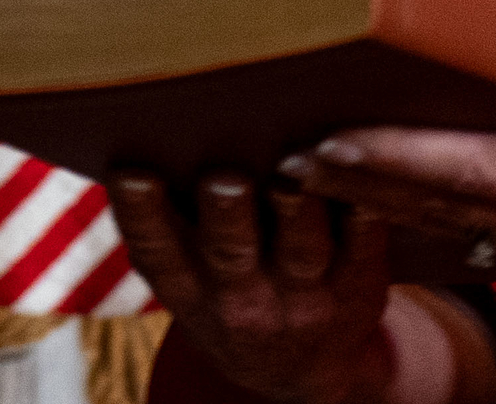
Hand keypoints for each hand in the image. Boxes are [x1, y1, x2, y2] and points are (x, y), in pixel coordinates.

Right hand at [112, 169, 405, 402]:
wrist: (300, 368)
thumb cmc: (227, 288)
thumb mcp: (186, 275)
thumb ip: (168, 219)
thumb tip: (140, 128)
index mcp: (188, 288)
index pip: (157, 253)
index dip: (141, 215)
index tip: (131, 174)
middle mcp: (242, 300)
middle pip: (231, 256)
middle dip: (227, 217)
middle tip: (223, 180)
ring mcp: (304, 298)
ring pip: (301, 252)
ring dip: (295, 214)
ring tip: (290, 176)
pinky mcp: (358, 287)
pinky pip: (364, 250)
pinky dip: (362, 218)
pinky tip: (357, 184)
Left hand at [298, 79, 495, 318]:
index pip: (462, 165)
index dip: (388, 152)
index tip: (321, 137)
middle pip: (434, 193)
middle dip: (355, 175)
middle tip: (275, 155)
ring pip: (448, 210)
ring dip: (377, 192)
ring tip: (310, 172)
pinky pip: (481, 222)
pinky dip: (427, 207)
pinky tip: (395, 199)